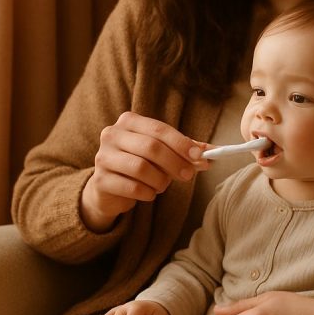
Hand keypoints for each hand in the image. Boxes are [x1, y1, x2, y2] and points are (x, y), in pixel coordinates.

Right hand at [81, 112, 208, 231]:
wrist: (109, 187)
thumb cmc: (140, 164)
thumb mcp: (162, 153)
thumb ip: (185, 150)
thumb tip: (213, 152)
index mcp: (129, 121)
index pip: (159, 129)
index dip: (181, 143)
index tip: (200, 157)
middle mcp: (112, 134)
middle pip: (151, 147)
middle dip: (175, 163)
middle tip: (188, 175)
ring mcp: (103, 157)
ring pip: (141, 168)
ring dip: (160, 180)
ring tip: (163, 185)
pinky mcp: (100, 180)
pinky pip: (132, 188)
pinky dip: (148, 193)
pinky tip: (149, 193)